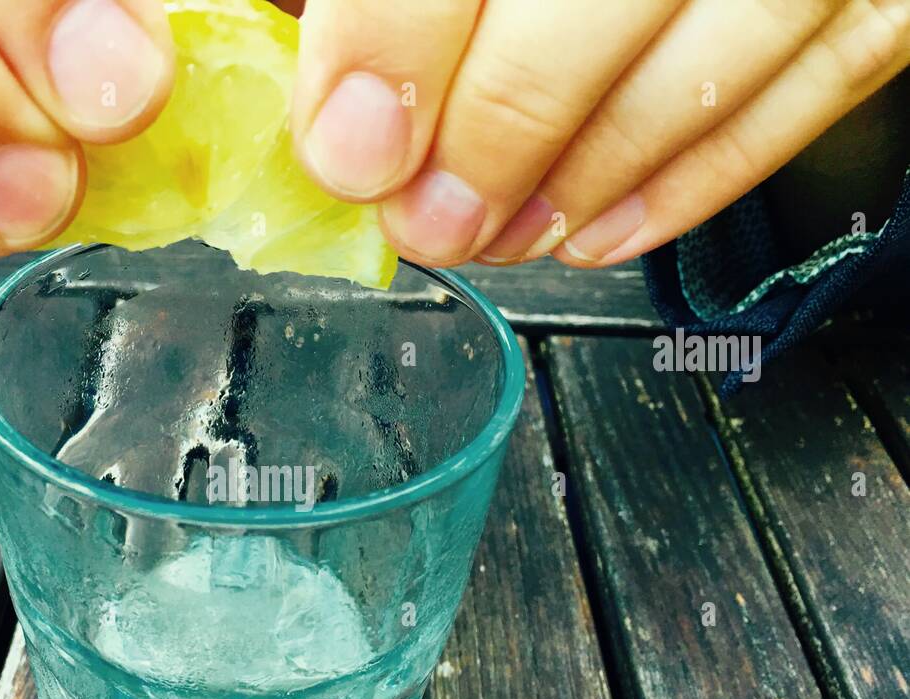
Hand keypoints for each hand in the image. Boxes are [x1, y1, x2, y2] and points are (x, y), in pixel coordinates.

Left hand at [287, 0, 909, 268]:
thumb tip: (319, 70)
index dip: (399, 43)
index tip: (350, 149)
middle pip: (599, 2)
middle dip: (496, 138)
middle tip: (431, 221)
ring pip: (708, 66)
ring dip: (587, 180)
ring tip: (504, 238)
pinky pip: (815, 88)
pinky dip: (701, 180)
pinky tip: (605, 233)